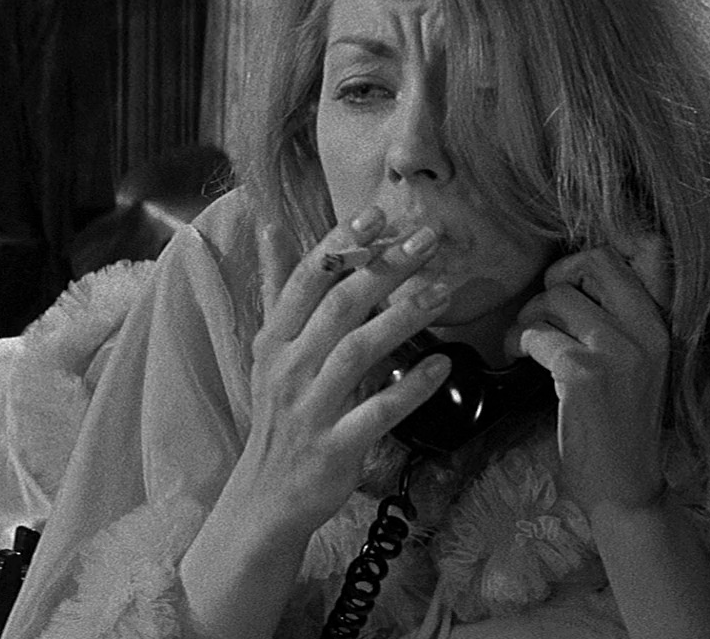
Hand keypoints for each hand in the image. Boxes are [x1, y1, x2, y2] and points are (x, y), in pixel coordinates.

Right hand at [234, 206, 454, 533]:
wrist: (266, 495)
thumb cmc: (279, 414)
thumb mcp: (270, 348)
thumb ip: (277, 288)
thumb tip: (270, 226)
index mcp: (274, 340)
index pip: (306, 281)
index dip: (340, 245)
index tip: (376, 214)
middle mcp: (289, 368)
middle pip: (339, 308)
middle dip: (385, 269)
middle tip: (428, 239)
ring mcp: (311, 409)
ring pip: (358, 352)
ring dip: (403, 318)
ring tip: (443, 291)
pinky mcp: (336, 446)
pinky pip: (378, 412)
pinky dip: (410, 387)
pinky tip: (441, 364)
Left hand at [508, 235, 674, 516]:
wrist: (626, 485)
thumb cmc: (621, 424)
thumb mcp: (637, 362)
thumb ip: (618, 320)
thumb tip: (570, 281)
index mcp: (662, 324)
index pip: (644, 251)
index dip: (593, 258)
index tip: (569, 283)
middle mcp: (647, 330)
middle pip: (594, 261)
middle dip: (557, 277)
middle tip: (542, 310)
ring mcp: (618, 350)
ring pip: (557, 297)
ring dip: (529, 316)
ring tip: (525, 342)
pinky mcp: (584, 374)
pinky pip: (537, 334)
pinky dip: (518, 341)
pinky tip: (518, 357)